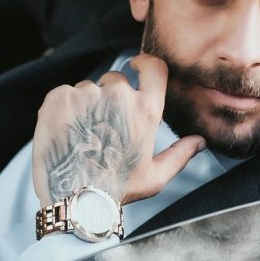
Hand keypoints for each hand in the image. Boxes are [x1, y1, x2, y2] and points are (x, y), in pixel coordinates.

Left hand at [32, 53, 205, 206]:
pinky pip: (64, 93)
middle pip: (115, 79)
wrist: (73, 197)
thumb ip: (180, 154)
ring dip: (86, 104)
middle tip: (102, 127)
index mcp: (146, 109)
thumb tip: (200, 141)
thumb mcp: (155, 176)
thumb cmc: (116, 190)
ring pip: (88, 88)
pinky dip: (63, 108)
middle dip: (110, 96)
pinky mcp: (59, 97)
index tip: (136, 65)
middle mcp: (118, 95)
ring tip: (82, 136)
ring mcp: (87, 93)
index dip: (145, 63)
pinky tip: (65, 133)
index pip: (154, 68)